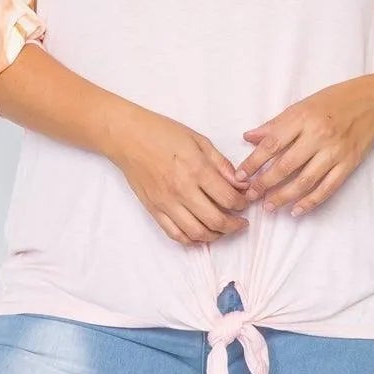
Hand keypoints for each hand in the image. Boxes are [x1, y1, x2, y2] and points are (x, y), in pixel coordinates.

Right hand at [109, 108, 250, 246]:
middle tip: (241, 222)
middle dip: (234, 225)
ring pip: (197, 233)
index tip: (246, 202)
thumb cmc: (162, 133)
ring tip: (223, 230)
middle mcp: (182, 190)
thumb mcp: (198, 140)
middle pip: (216, 221)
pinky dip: (192, 240)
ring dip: (216, 236)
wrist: (127, 137)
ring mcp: (166, 203)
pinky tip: (201, 235)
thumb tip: (240, 183)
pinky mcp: (154, 210)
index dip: (243, 204)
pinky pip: (175, 234)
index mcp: (196, 169)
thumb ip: (221, 164)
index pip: (228, 198)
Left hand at [236, 77, 373, 215]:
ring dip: (283, 197)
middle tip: (250, 196)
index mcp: (302, 118)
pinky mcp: (348, 164)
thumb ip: (275, 125)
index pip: (271, 144)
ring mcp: (335, 152)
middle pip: (285, 166)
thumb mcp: (302, 106)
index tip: (239, 176)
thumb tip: (248, 137)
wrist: (373, 102)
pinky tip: (296, 210)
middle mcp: (318, 135)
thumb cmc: (333, 102)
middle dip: (264, 184)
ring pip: (304, 181)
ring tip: (268, 207)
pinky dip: (310, 202)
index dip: (253, 162)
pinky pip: (326, 188)